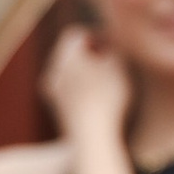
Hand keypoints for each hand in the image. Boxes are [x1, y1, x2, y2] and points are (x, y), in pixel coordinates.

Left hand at [44, 23, 133, 147]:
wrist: (92, 138)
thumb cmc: (108, 98)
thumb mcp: (119, 65)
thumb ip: (115, 45)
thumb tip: (110, 39)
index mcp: (66, 56)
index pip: (77, 34)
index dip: (97, 35)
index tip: (114, 45)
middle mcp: (54, 72)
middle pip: (72, 53)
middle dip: (91, 54)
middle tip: (113, 61)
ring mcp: (54, 93)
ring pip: (71, 73)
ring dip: (88, 73)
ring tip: (110, 82)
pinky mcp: (60, 111)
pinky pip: (72, 91)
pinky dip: (84, 90)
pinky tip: (102, 100)